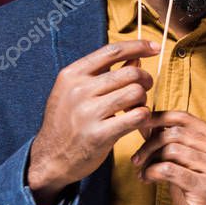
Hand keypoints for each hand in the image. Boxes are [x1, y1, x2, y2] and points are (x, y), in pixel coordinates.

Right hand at [28, 40, 157, 204]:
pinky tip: (136, 122)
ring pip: (136, 92)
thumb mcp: (76, 91)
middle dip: (144, 80)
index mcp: (72, 74)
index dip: (138, 46)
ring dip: (143, 100)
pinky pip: (138, 116)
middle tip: (142, 91)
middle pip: (131, 72)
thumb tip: (136, 57)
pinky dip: (144, 117)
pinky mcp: (99, 134)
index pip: (112, 51)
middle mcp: (78, 90)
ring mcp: (88, 112)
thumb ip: (105, 73)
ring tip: (135, 108)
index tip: (156, 47)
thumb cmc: (68, 122)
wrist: (50, 158)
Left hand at [133, 111, 205, 204]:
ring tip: (142, 172)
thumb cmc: (201, 195)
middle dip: (149, 144)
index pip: (185, 118)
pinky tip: (147, 179)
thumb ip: (173, 146)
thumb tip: (146, 125)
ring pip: (172, 149)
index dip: (158, 117)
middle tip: (137, 159)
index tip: (140, 126)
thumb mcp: (189, 166)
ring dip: (149, 160)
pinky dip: (152, 172)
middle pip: (175, 132)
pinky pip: (170, 170)